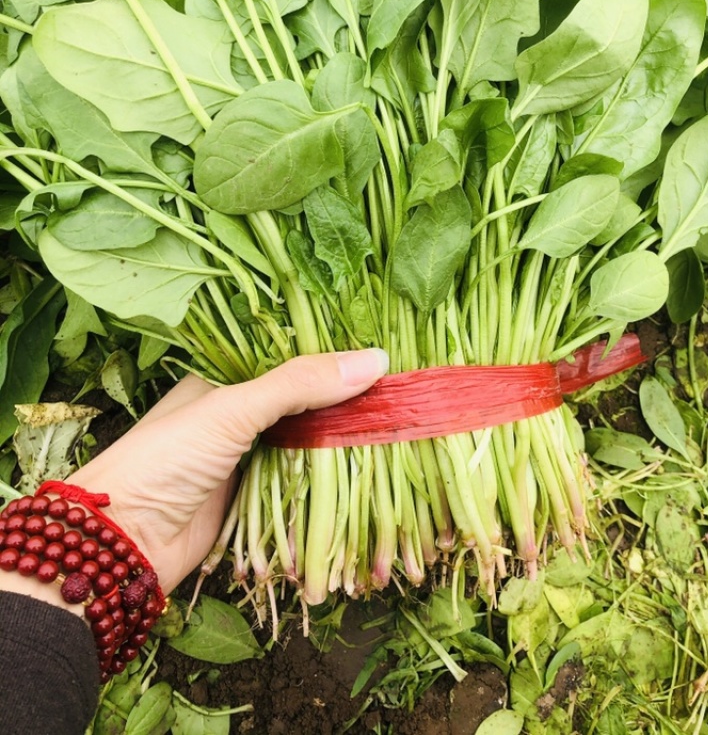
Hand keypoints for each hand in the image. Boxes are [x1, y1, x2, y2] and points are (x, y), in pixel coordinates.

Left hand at [66, 349, 388, 593]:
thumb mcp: (233, 409)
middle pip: (303, 401)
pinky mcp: (252, 499)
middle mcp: (236, 413)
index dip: (331, 355)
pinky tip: (367, 472)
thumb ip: (300, 384)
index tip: (381, 350)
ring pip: (306, 443)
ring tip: (396, 426)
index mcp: (224, 377)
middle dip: (343, 402)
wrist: (119, 544)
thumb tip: (373, 359)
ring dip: (341, 444)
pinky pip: (300, 485)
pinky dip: (328, 483)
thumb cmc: (165, 459)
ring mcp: (246, 456)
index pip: (288, 355)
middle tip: (399, 391)